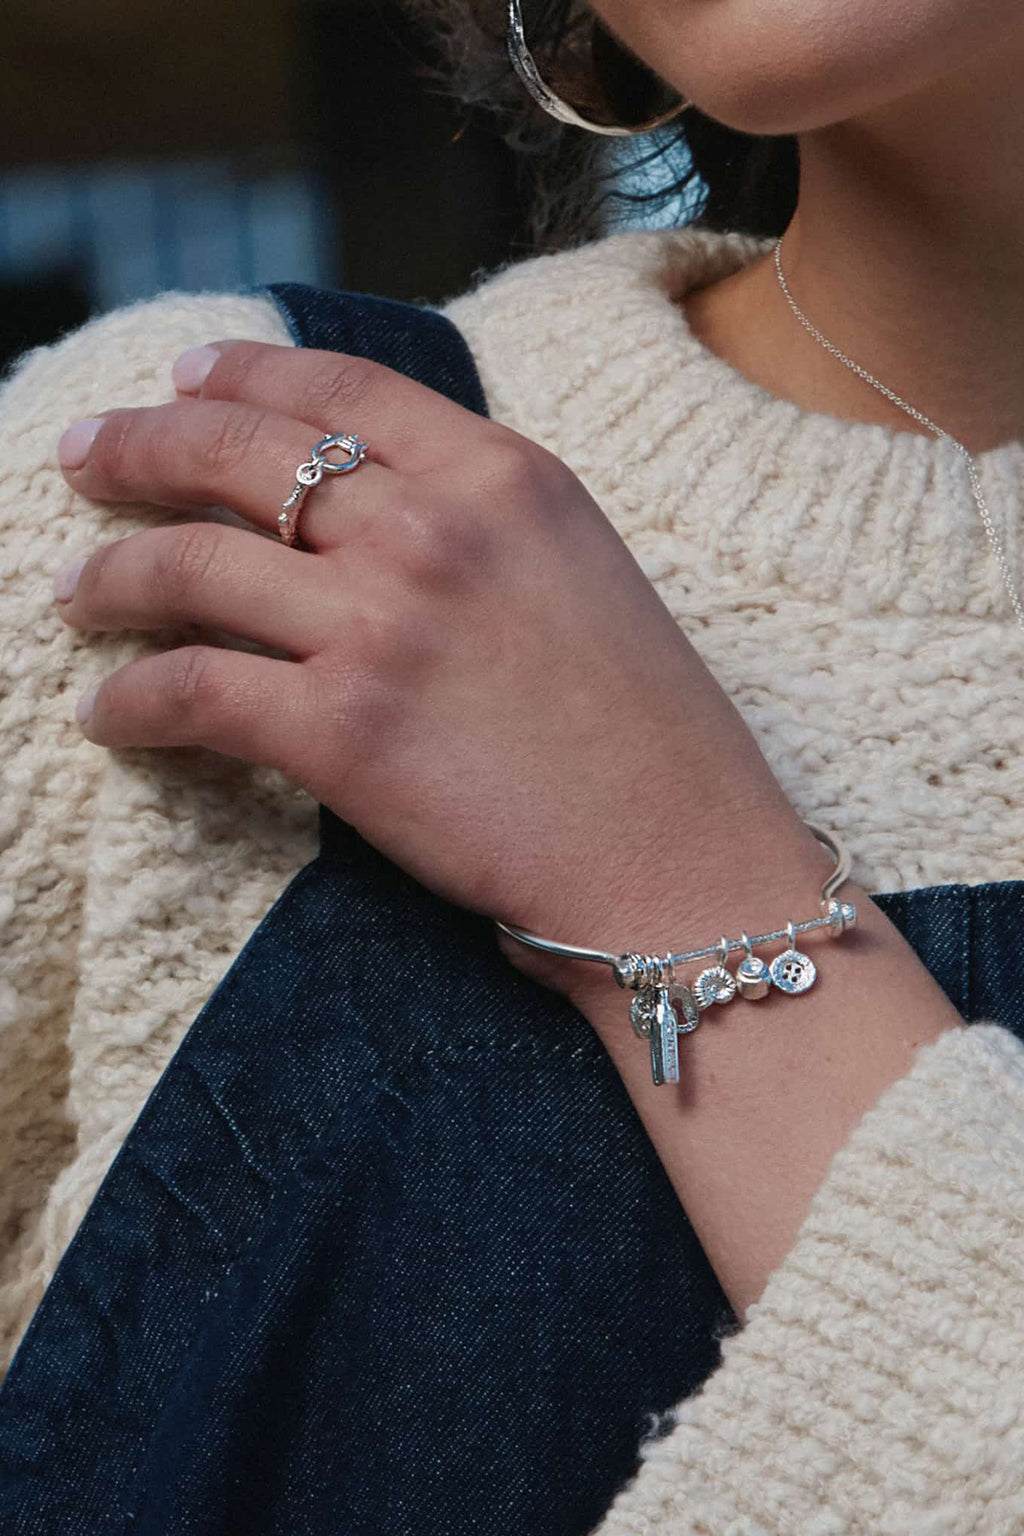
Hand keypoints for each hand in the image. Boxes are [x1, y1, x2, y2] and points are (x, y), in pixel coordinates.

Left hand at [54, 339, 822, 1000]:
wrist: (685, 863)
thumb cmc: (654, 739)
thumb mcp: (587, 574)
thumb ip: (485, 521)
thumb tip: (378, 507)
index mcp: (505, 476)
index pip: (341, 387)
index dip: (240, 375)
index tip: (179, 379)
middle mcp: (436, 528)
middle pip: (244, 455)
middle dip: (140, 447)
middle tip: (82, 458)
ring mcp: (384, 624)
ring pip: (194, 566)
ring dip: (111, 577)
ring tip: (73, 591)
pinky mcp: (344, 731)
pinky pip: (193, 692)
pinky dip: (131, 704)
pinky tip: (108, 716)